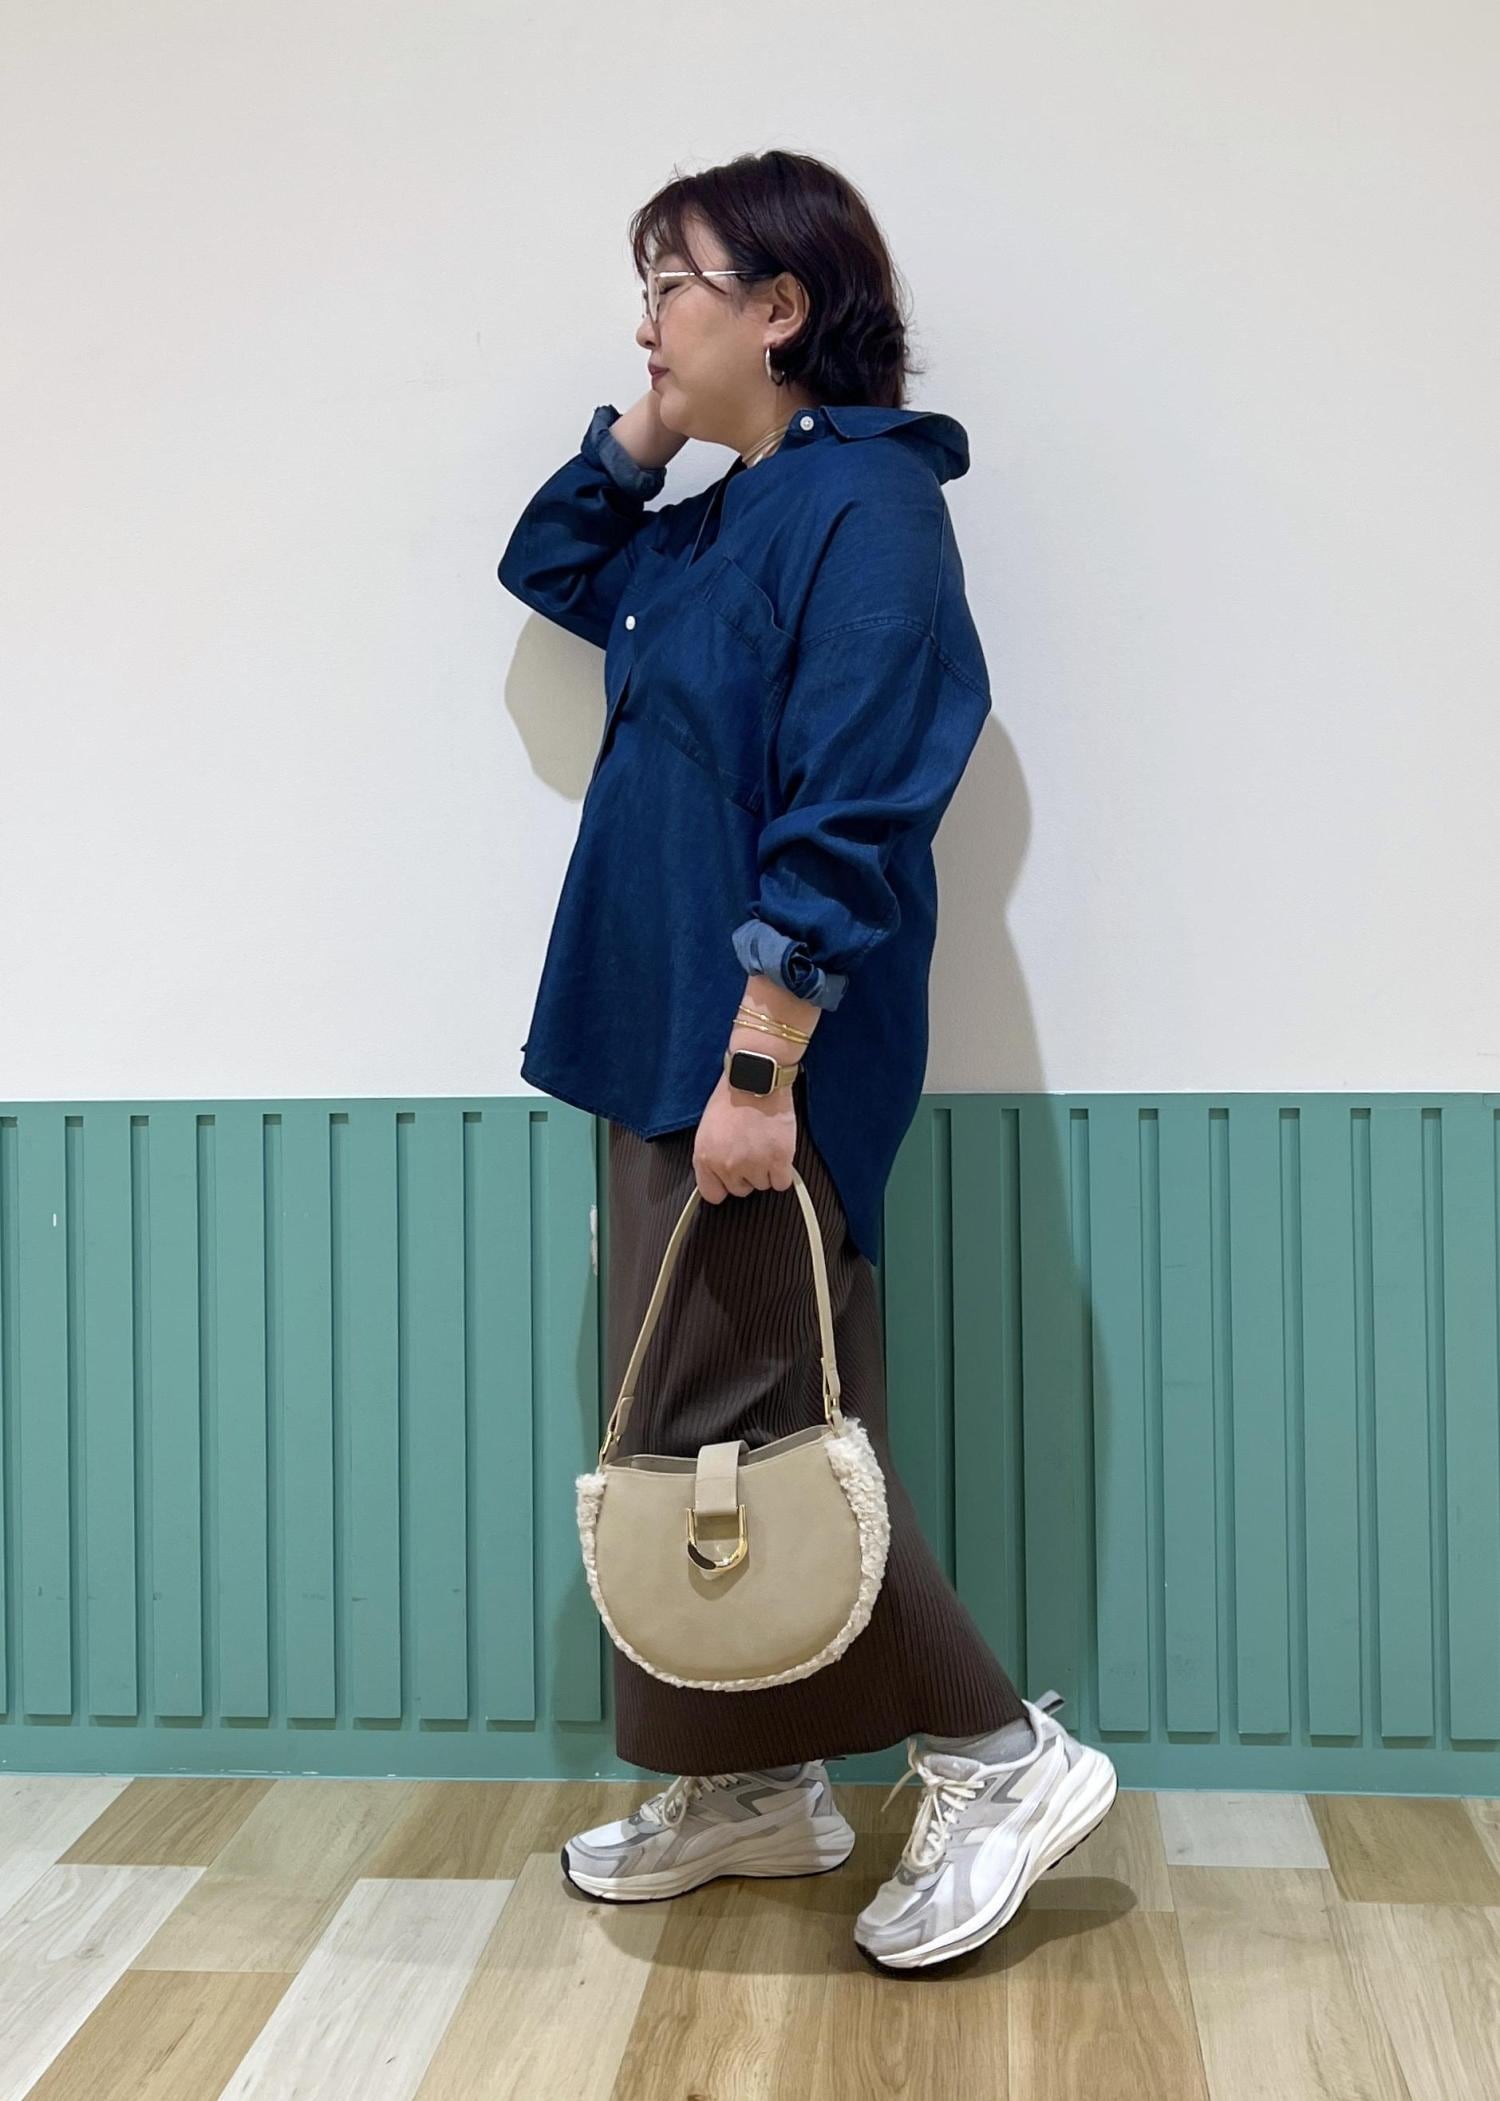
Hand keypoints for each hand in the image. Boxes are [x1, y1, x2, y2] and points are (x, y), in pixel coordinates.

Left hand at [693, 1068, 798, 1203]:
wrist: (756, 1080)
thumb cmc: (732, 1097)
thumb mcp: (708, 1129)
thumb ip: (712, 1156)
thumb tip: (720, 1173)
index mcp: (705, 1157)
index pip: (712, 1194)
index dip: (724, 1185)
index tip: (731, 1178)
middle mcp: (727, 1165)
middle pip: (741, 1190)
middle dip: (747, 1174)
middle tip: (751, 1149)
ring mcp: (754, 1165)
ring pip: (763, 1186)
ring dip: (766, 1170)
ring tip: (765, 1143)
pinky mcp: (778, 1160)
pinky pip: (782, 1183)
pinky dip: (783, 1171)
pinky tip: (778, 1151)